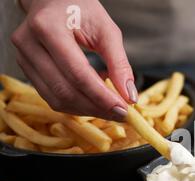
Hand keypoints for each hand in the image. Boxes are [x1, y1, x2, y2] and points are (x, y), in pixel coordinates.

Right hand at [11, 0, 135, 120]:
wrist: (53, 1)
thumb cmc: (81, 11)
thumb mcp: (107, 30)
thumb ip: (119, 63)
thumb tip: (130, 96)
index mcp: (48, 27)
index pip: (78, 73)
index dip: (102, 97)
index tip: (123, 109)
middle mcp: (29, 43)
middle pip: (65, 90)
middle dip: (96, 107)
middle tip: (120, 114)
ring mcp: (23, 58)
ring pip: (56, 98)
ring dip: (87, 110)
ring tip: (109, 109)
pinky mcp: (26, 69)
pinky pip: (51, 97)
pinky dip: (76, 104)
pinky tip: (94, 100)